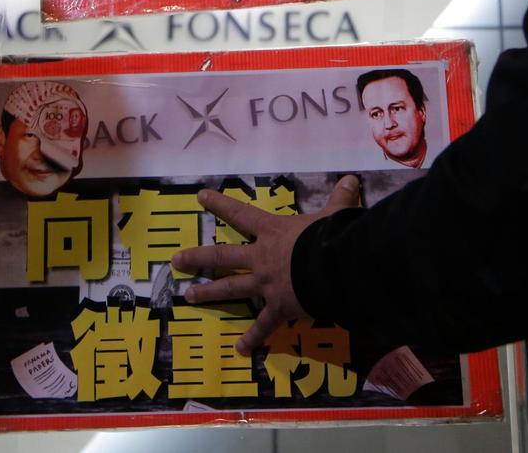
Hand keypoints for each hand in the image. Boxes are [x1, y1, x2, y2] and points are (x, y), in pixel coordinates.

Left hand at [172, 174, 360, 354]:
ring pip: (230, 288)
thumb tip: (352, 179)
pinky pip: (262, 325)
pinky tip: (240, 349)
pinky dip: (252, 338)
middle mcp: (261, 257)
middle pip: (222, 256)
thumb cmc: (329, 237)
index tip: (200, 197)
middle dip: (197, 257)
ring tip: (187, 296)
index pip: (241, 214)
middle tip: (176, 260)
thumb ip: (340, 198)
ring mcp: (265, 284)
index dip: (220, 204)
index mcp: (272, 232)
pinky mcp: (277, 307)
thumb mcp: (335, 214)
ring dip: (208, 293)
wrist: (334, 267)